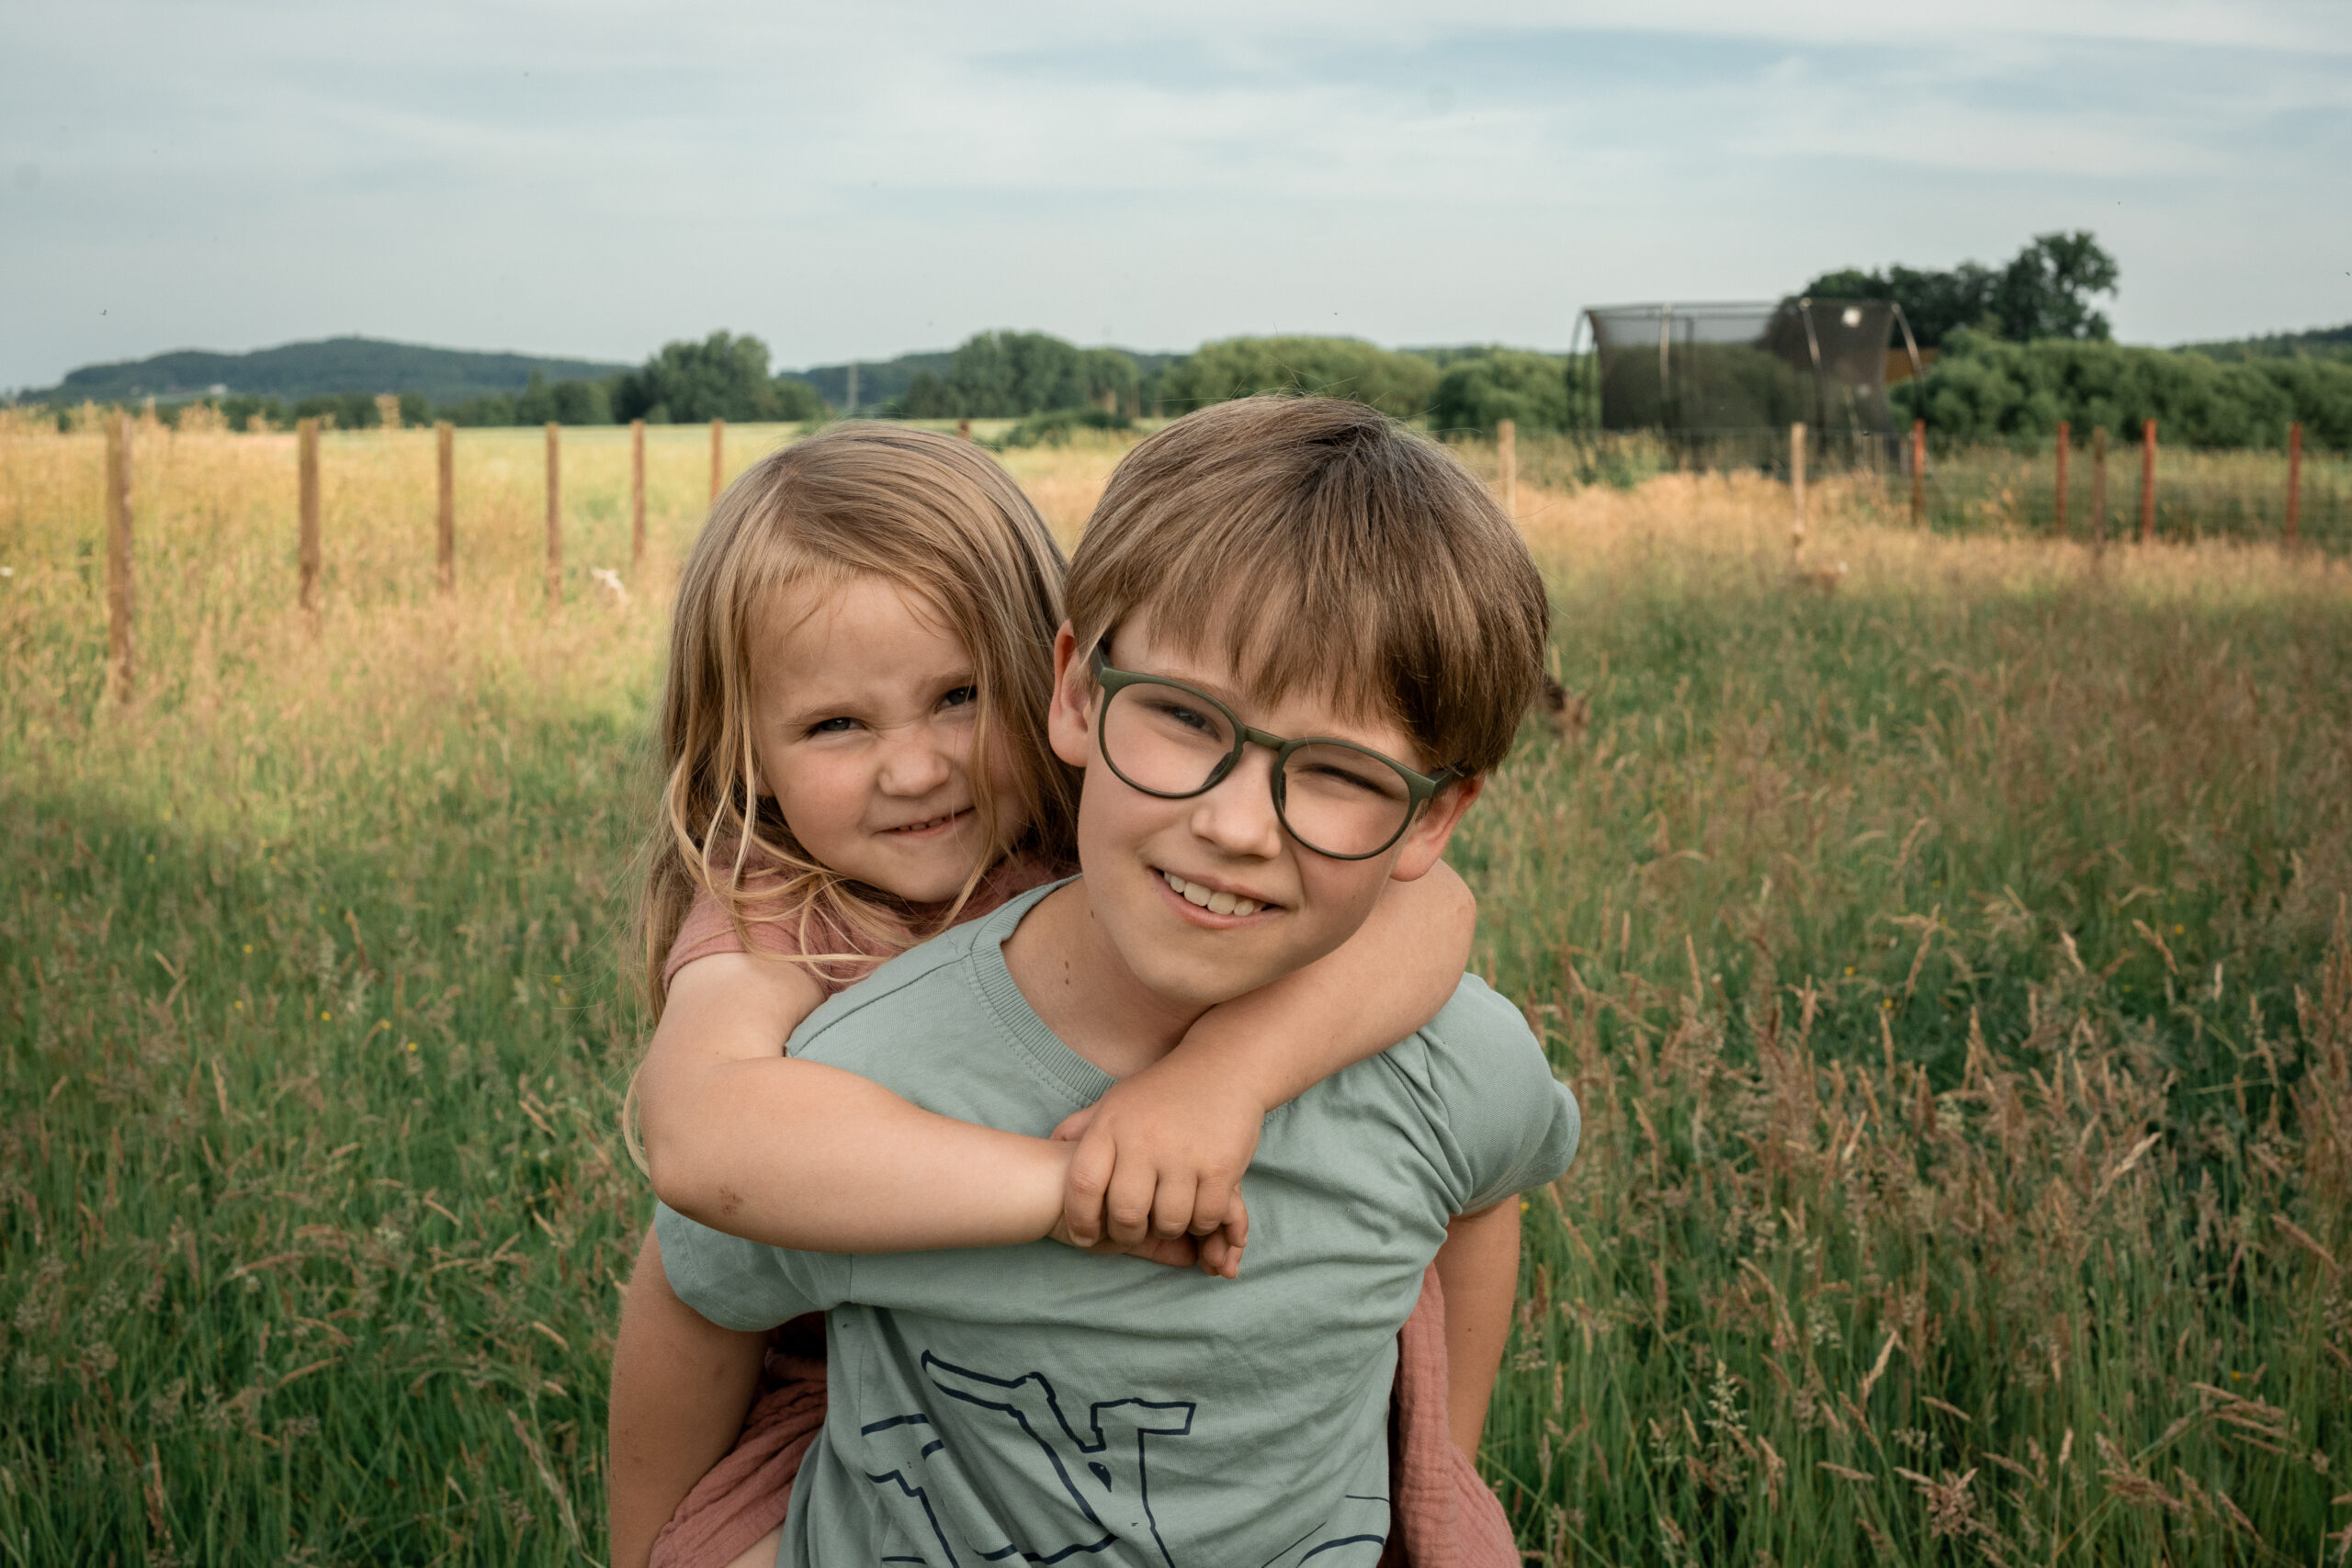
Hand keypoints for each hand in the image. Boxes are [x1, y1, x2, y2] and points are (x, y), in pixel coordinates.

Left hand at [1051, 1057, 1261, 1273]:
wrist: (1222, 1066)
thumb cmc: (1161, 1092)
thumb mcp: (1116, 1101)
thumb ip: (1082, 1127)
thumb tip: (1050, 1147)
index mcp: (1112, 1125)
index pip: (1083, 1185)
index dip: (1080, 1220)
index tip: (1085, 1236)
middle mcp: (1144, 1140)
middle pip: (1126, 1213)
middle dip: (1127, 1234)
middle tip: (1133, 1232)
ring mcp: (1185, 1154)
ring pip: (1168, 1222)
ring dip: (1167, 1229)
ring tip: (1167, 1218)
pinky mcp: (1222, 1167)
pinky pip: (1206, 1216)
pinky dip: (1201, 1222)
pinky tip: (1197, 1209)